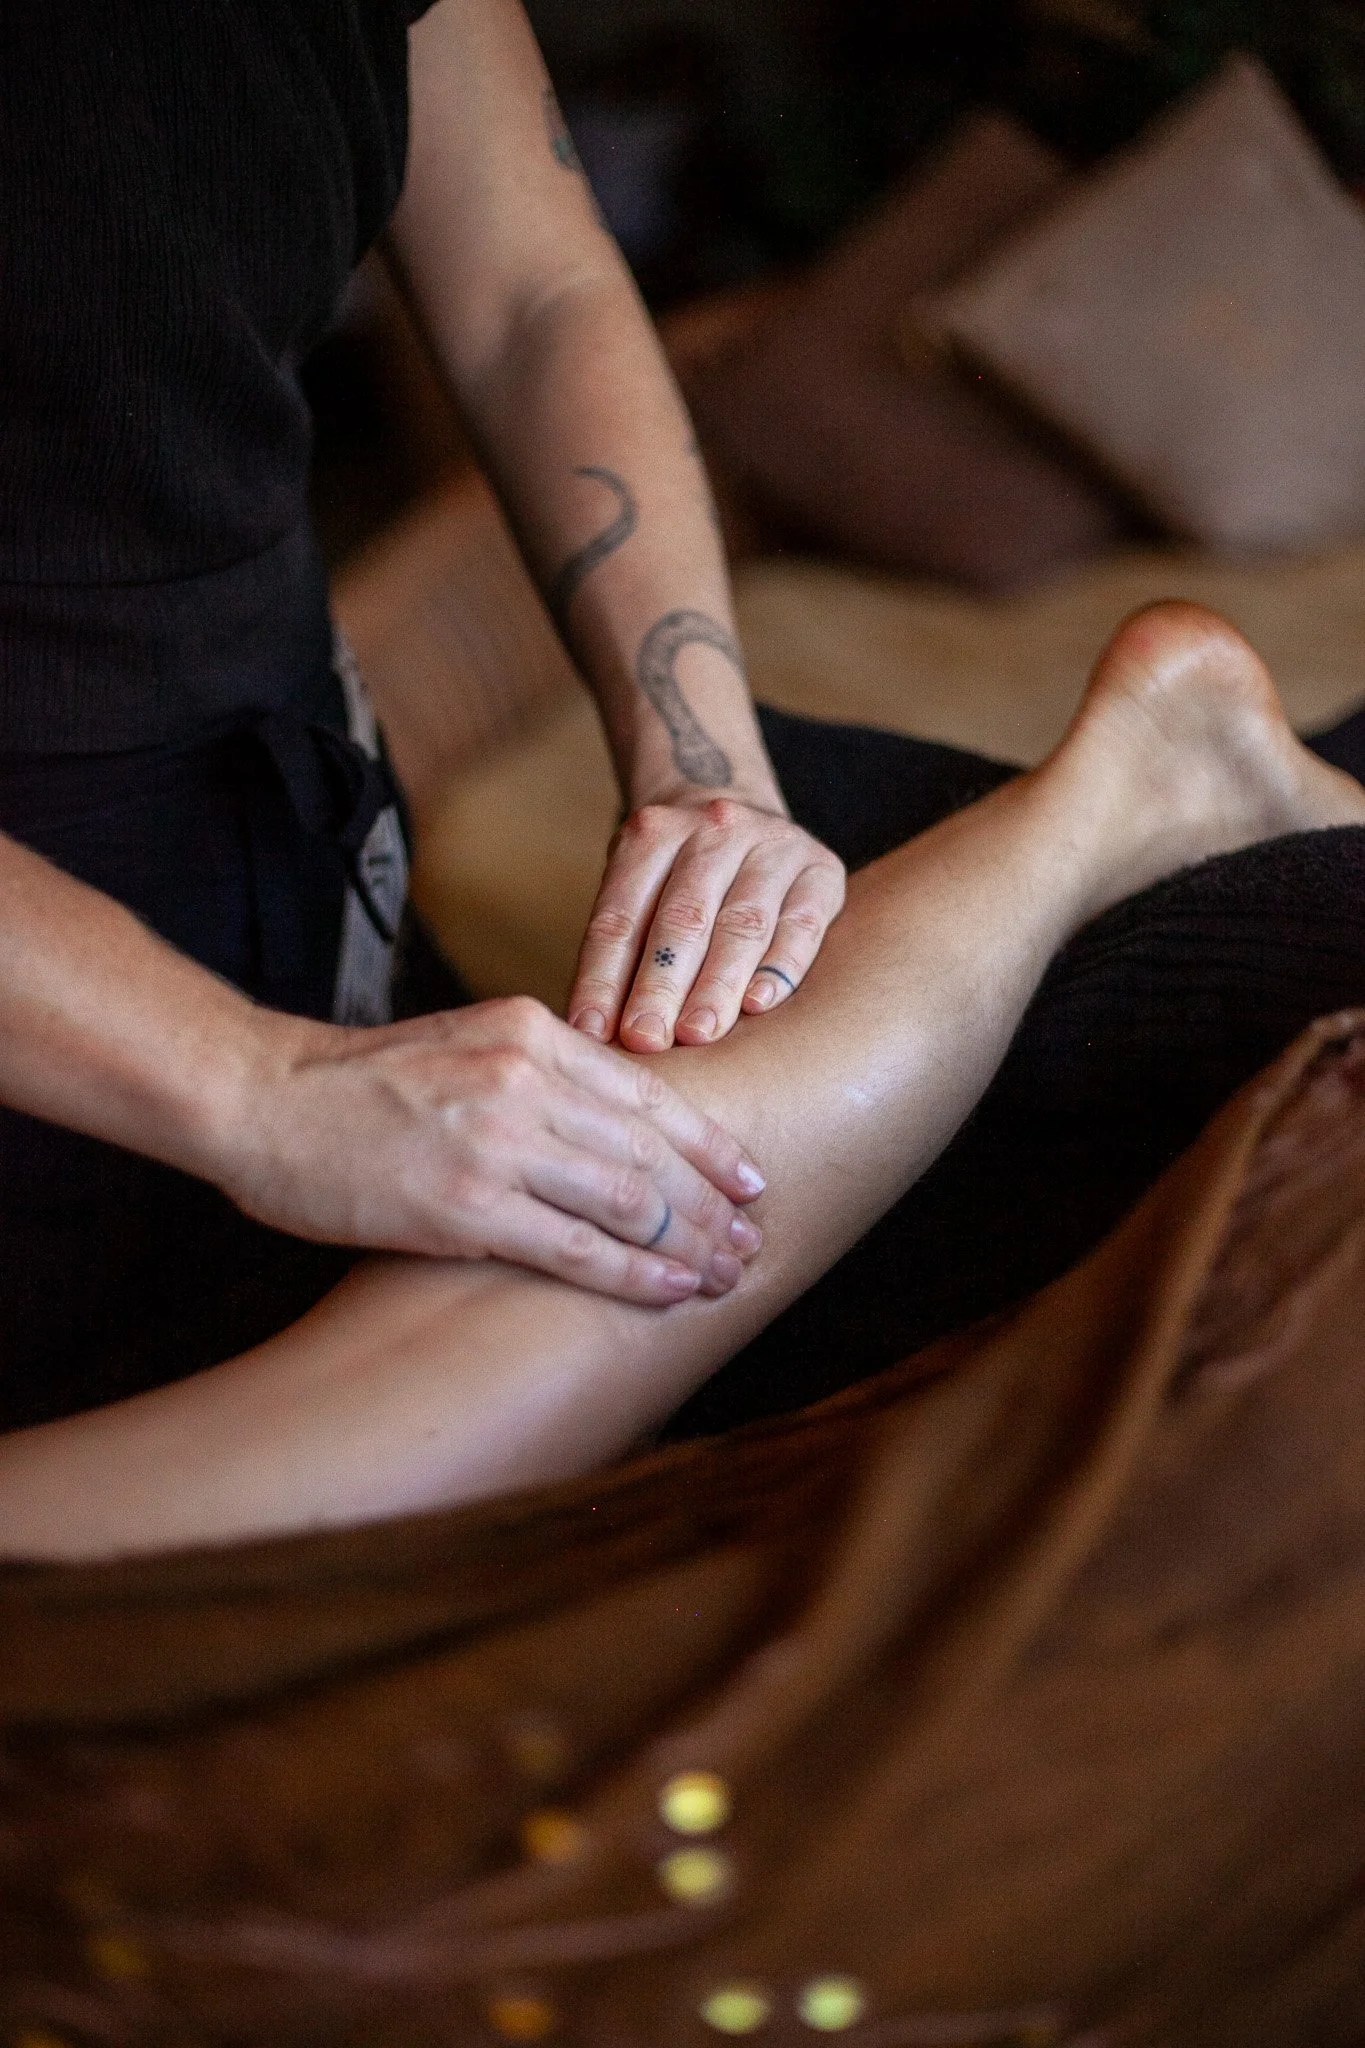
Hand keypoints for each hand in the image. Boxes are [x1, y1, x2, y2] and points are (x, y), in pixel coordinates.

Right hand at [215, 997, 765, 1306]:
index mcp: (531, 1033)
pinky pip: (575, 1247)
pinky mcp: (466, 1204)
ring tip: (726, 1272)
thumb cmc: (358, 1082)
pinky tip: (670, 1288)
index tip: (748, 1179)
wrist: (264, 1098)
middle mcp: (526, 1079)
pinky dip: (634, 1272)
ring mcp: (498, 1141)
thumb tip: (608, 1123)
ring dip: (689, 1241)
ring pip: (628, 1198)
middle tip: (751, 1240)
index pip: (648, 1094)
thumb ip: (538, 1070)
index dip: (707, 1144)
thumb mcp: (464, 1041)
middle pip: (651, 1149)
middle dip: (712, 1203)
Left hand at [567, 797, 846, 1051]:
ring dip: (717, 984)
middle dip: (661, 985)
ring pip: (743, 924)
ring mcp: (773, 845)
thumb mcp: (636, 888)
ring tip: (697, 1034)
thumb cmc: (676, 876)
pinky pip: (802, 923)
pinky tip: (759, 1005)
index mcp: (652, 833)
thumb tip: (592, 1033)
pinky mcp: (821, 870)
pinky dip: (781, 967)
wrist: (742, 817)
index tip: (591, 1032)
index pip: (620, 916)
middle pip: (683, 918)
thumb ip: (620, 951)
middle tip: (646, 1040)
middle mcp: (715, 829)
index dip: (602, 977)